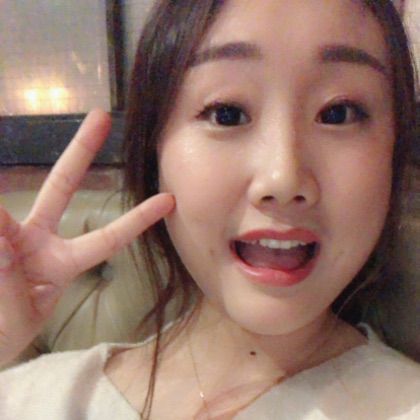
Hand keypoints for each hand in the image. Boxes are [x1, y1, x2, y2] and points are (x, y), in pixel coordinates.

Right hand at [0, 109, 174, 366]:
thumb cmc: (0, 337)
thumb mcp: (14, 321)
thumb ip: (9, 285)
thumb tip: (2, 238)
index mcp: (63, 263)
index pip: (107, 239)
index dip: (136, 220)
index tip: (169, 199)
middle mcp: (39, 239)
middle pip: (63, 185)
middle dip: (82, 151)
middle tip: (103, 115)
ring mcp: (9, 233)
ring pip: (3, 217)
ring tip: (5, 269)